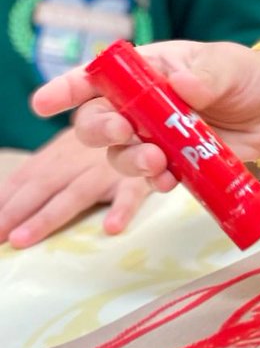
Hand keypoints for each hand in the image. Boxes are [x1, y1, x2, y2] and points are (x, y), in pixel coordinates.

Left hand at [0, 128, 150, 246]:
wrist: (157, 108)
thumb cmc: (117, 142)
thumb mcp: (81, 153)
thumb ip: (49, 175)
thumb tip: (9, 204)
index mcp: (64, 149)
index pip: (27, 176)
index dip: (4, 199)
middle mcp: (84, 154)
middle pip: (45, 183)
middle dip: (16, 210)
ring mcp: (113, 165)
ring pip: (82, 188)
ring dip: (51, 214)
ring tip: (23, 238)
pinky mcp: (143, 175)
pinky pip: (135, 190)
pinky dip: (125, 207)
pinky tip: (112, 228)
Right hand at [29, 41, 259, 192]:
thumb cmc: (244, 76)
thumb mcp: (230, 66)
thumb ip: (208, 75)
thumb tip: (183, 84)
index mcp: (148, 70)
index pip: (98, 77)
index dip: (68, 88)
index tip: (44, 103)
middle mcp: (141, 105)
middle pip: (97, 121)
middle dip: (100, 130)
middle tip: (123, 132)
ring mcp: (154, 136)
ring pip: (119, 155)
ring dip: (131, 160)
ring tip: (157, 160)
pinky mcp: (172, 163)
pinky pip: (151, 178)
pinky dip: (156, 181)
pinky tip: (170, 179)